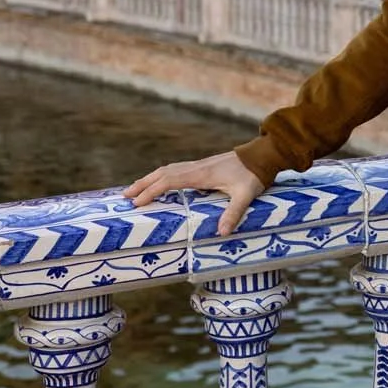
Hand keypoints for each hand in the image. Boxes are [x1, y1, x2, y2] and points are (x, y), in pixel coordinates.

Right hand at [124, 151, 265, 236]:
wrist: (262, 155)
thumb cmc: (253, 174)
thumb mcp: (246, 194)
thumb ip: (234, 212)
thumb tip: (222, 233)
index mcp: (201, 174)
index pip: (169, 181)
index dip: (151, 191)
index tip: (136, 202)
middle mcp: (196, 167)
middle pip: (162, 173)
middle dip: (143, 184)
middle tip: (124, 196)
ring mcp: (198, 165)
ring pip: (168, 169)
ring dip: (150, 178)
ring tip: (135, 190)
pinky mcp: (203, 166)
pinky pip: (176, 170)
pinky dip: (162, 176)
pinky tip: (160, 182)